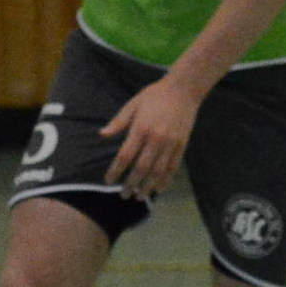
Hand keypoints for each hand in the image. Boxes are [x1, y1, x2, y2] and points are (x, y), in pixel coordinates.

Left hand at [101, 75, 209, 200]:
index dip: (116, 171)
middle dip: (131, 184)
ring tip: (140, 196)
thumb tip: (102, 135)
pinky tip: (160, 188)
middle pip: (142, 168)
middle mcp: (156, 139)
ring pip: (158, 171)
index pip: (125, 156)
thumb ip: (118, 122)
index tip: (108, 181)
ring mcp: (171, 143)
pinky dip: (166, 179)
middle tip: (123, 195)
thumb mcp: (132, 104)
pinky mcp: (182, 145)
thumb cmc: (154, 95)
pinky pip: (174, 166)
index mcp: (141, 129)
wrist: (184, 90)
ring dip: (148, 186)